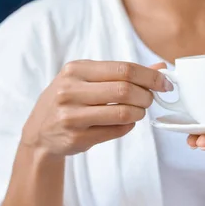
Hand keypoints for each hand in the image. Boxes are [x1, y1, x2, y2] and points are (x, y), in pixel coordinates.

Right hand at [21, 60, 170, 156]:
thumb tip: (161, 67)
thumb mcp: (88, 79)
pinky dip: (128, 127)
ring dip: (139, 113)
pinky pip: (116, 131)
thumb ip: (123, 72)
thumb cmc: (69, 100)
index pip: (124, 69)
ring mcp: (71, 116)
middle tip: (150, 99)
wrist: (39, 132)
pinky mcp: (77, 138)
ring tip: (138, 111)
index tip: (165, 84)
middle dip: (146, 96)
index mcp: (75, 70)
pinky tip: (125, 123)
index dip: (150, 77)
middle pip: (125, 90)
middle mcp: (70, 91)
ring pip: (123, 113)